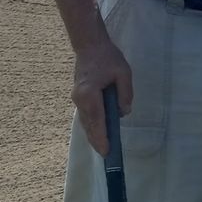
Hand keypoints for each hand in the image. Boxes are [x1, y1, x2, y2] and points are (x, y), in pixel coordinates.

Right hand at [71, 36, 131, 155]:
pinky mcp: (78, 97)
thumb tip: (123, 113)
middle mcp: (80, 99)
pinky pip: (85, 115)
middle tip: (106, 155)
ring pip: (85, 122)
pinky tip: (98, 132)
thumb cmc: (108, 58)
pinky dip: (91, 125)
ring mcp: (77, 99)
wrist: (90, 46)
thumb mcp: (123, 73)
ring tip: (103, 148)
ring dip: (93, 134)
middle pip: (89, 125)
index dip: (102, 137)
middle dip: (97, 140)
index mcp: (89, 94)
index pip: (97, 120)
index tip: (106, 151)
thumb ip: (125, 94)